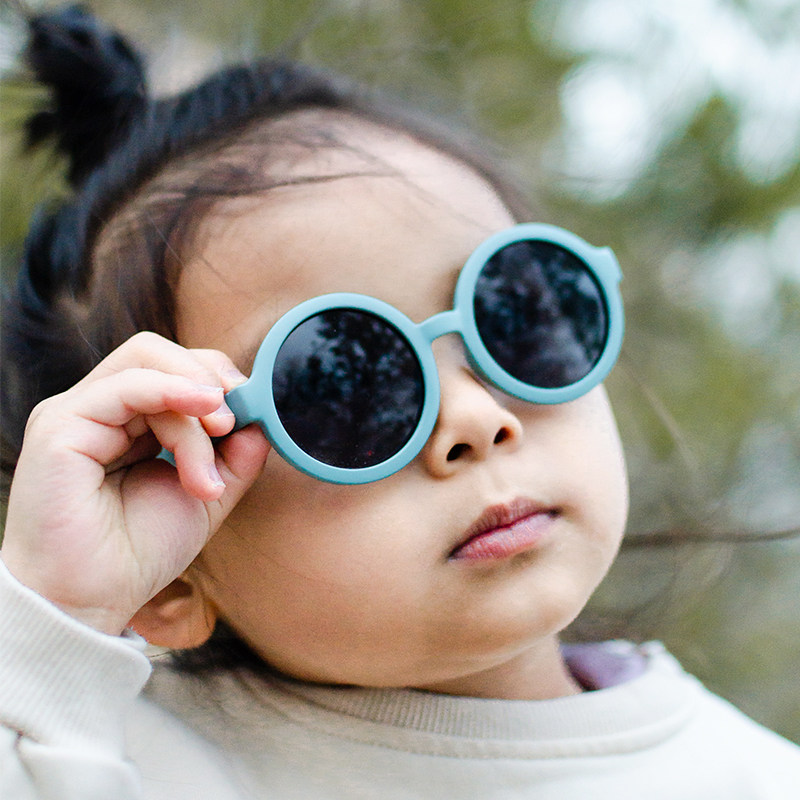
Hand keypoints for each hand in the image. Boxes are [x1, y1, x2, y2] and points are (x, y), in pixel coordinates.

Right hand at [0, 332, 269, 634]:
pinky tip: (207, 422)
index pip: (174, 368)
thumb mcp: (207, 493)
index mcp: (128, 420)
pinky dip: (174, 394)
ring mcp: (77, 413)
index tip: (252, 414)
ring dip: (196, 405)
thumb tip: (262, 418)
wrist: (93, 600)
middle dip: (210, 380)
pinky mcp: (60, 426)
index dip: (219, 380)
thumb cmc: (140, 551)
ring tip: (212, 456)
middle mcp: (100, 409)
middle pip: (159, 353)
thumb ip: (236, 454)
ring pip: (148, 364)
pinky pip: (126, 386)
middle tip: (234, 424)